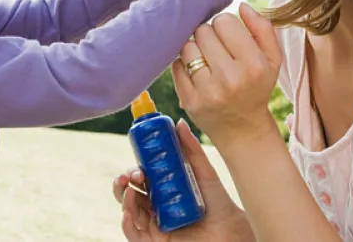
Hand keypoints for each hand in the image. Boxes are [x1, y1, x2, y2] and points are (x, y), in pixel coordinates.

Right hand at [112, 120, 253, 241]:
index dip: (133, 170)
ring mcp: (153, 224)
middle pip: (129, 193)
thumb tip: (178, 122)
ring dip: (123, 199)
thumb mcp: (204, 172)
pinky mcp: (154, 241)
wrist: (229, 230)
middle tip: (132, 175)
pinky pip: (132, 234)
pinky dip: (126, 223)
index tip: (137, 163)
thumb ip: (191, 149)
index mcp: (162, 189)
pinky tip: (128, 212)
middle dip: (123, 182)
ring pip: (128, 211)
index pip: (139, 178)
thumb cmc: (218, 202)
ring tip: (130, 190)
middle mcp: (154, 206)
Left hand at [172, 3, 283, 148]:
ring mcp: (207, 91)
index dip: (225, 25)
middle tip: (216, 48)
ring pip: (187, 46)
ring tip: (206, 59)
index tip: (229, 37)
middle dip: (209, 35)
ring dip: (195, 48)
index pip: (225, 21)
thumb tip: (242, 5)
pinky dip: (184, 64)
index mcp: (254, 65)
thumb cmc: (257, 87)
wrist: (242, 129)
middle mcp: (231, 78)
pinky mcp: (189, 100)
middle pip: (203, 31)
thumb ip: (262, 28)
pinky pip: (176, 65)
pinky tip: (197, 72)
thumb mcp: (273, 59)